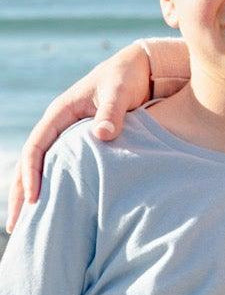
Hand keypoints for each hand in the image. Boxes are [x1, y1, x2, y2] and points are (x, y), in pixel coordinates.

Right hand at [7, 43, 151, 231]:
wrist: (139, 67)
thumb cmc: (125, 77)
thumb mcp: (118, 91)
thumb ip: (112, 112)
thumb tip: (103, 135)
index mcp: (60, 113)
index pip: (37, 148)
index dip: (32, 174)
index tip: (34, 200)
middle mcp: (59, 125)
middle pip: (31, 163)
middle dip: (21, 194)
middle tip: (15, 227)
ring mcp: (69, 134)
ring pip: (43, 168)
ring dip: (33, 194)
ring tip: (28, 226)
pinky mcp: (84, 142)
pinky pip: (63, 167)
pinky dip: (56, 186)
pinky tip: (57, 208)